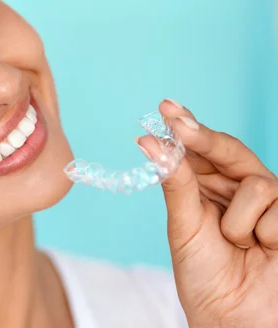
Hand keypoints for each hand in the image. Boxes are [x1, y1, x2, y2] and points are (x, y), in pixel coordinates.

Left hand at [136, 99, 277, 327]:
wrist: (233, 319)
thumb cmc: (204, 276)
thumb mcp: (183, 226)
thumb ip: (176, 184)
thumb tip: (150, 143)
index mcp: (207, 189)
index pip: (197, 152)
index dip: (185, 129)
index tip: (166, 108)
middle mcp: (237, 189)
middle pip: (229, 151)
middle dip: (202, 137)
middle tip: (176, 120)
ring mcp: (267, 203)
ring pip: (256, 181)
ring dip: (237, 221)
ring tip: (237, 245)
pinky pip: (275, 209)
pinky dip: (261, 235)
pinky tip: (262, 251)